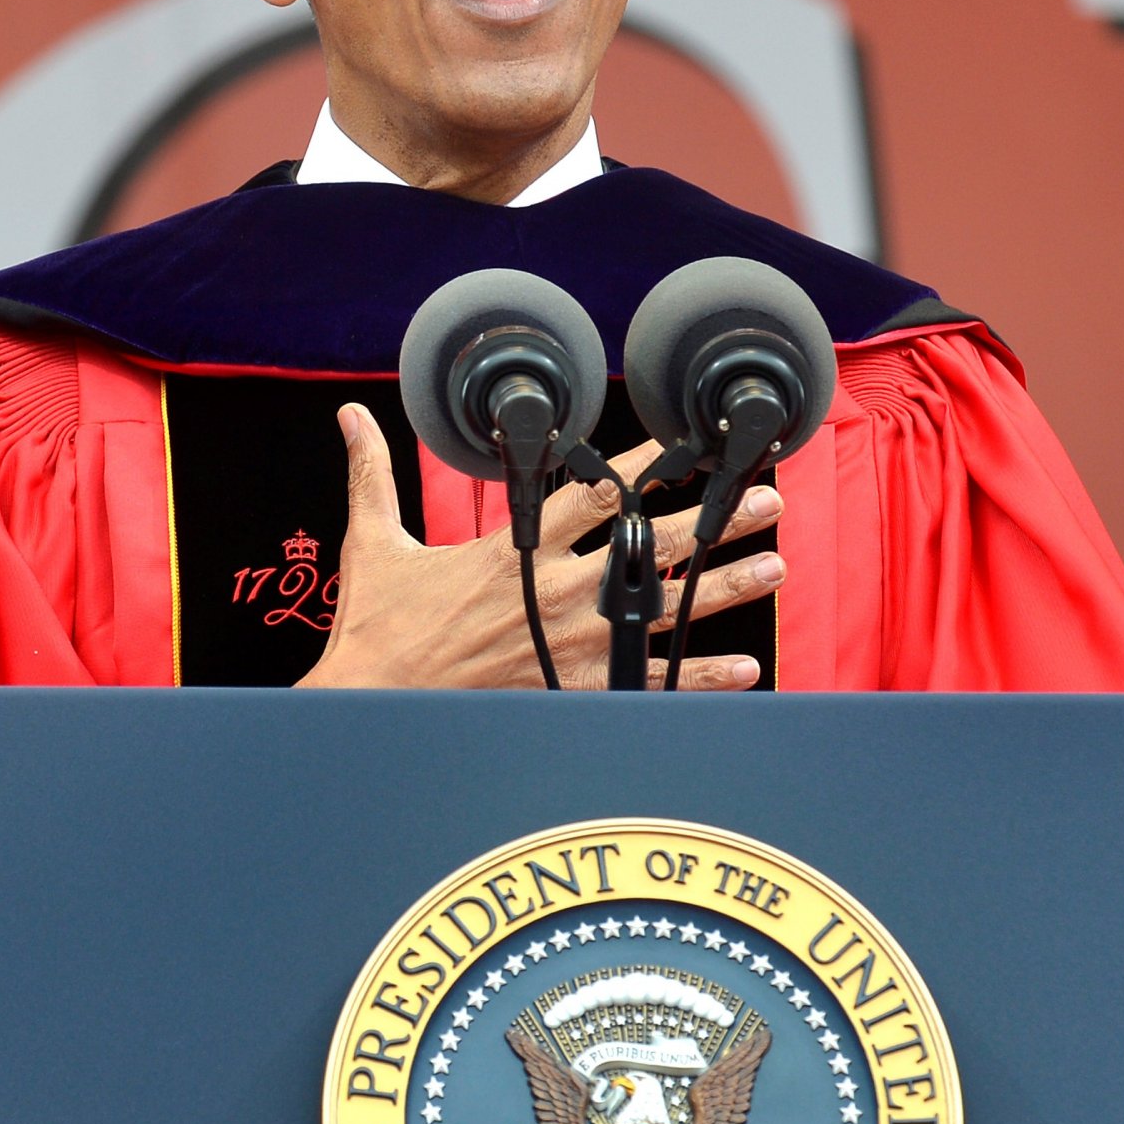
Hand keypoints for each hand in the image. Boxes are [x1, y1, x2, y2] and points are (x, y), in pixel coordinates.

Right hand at [296, 403, 786, 690]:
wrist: (372, 705)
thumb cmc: (376, 627)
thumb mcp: (373, 540)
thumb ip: (372, 472)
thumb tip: (349, 418)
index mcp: (512, 550)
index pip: (588, 492)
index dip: (641, 462)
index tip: (684, 443)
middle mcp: (554, 592)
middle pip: (649, 547)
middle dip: (711, 521)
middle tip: (764, 501)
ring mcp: (570, 645)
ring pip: (663, 611)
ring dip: (724, 589)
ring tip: (774, 567)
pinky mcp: (571, 692)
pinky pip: (649, 684)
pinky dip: (700, 678)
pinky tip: (744, 668)